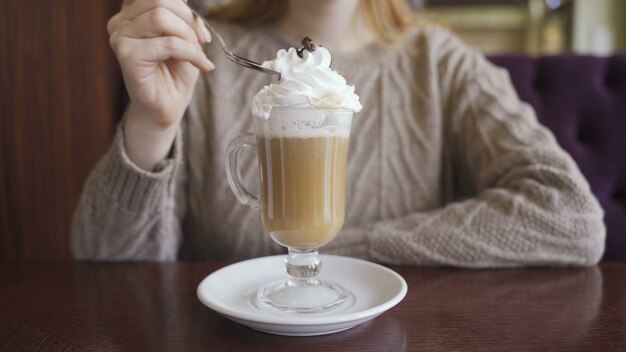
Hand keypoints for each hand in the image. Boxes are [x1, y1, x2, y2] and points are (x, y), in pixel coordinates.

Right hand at [107, 0, 213, 169]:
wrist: (168, 106)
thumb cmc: (175, 71)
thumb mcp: (184, 36)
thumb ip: (181, 15)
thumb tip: (186, 1)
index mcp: (132, 12)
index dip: (183, 6)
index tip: (199, 27)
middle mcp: (120, 22)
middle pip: (158, 0)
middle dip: (188, 19)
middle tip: (202, 40)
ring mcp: (120, 38)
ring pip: (160, 18)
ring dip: (188, 36)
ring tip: (197, 54)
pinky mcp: (127, 56)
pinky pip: (167, 43)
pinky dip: (191, 53)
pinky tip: (201, 65)